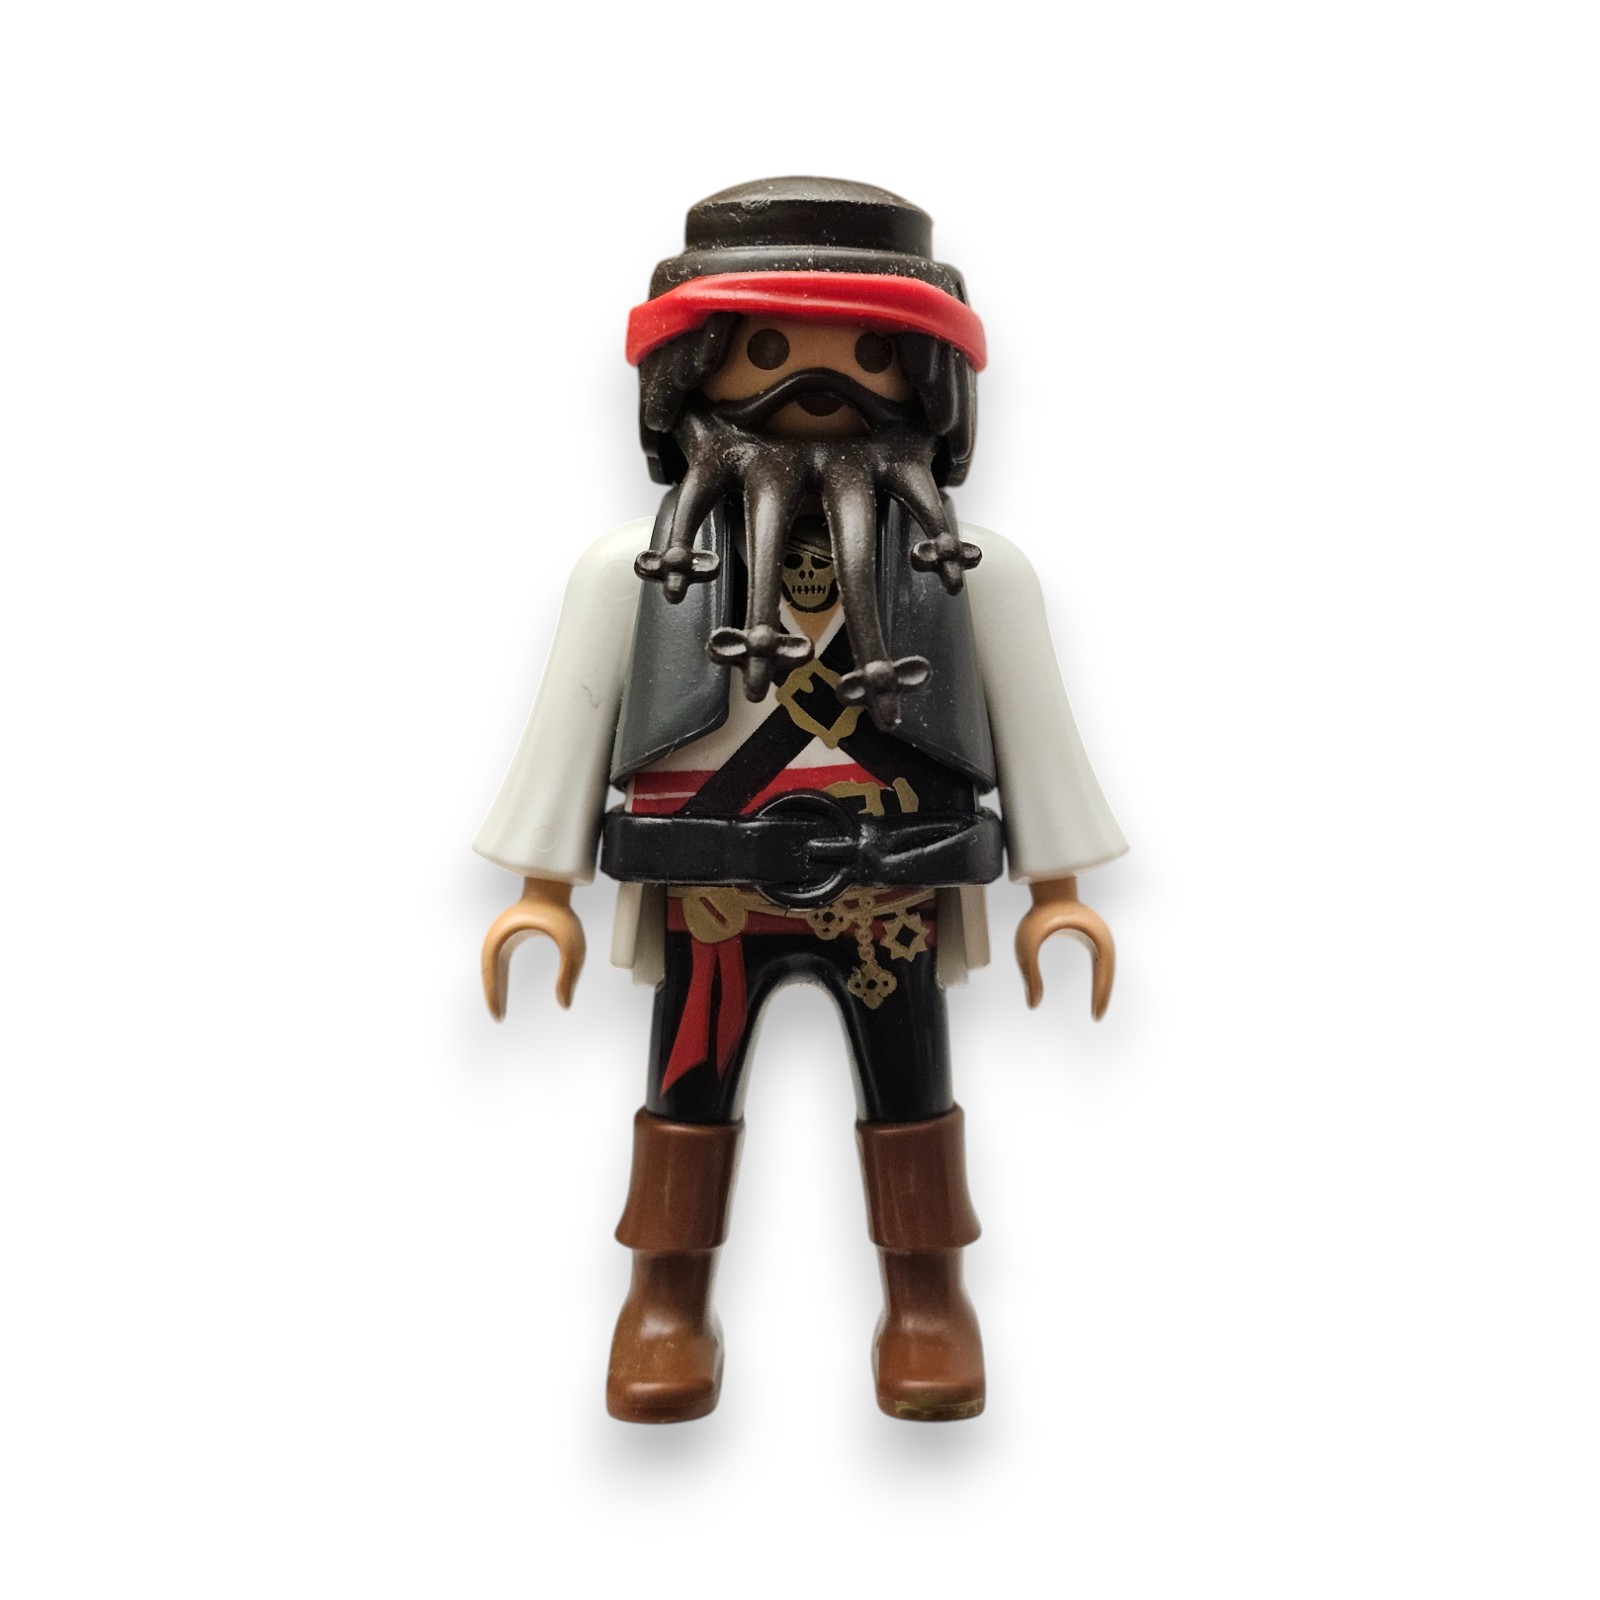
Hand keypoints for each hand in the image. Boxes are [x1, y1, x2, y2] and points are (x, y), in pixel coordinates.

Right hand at [481, 878, 585, 1018]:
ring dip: (494, 989)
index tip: (499, 1016)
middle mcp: (497, 937)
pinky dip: (498, 979)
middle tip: (499, 1018)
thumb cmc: (562, 913)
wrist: (553, 886)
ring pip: (491, 969)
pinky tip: (503, 994)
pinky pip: (498, 963)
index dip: (494, 997)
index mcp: (505, 938)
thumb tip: (565, 1005)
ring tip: (500, 1011)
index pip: (492, 974)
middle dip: (492, 996)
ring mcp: (501, 936)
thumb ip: (569, 975)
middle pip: (488, 973)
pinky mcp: (508, 937)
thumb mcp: (572, 946)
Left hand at [1014, 876, 1114, 1019]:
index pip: (1103, 975)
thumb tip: (1032, 1005)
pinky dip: (1100, 979)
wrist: (1048, 887)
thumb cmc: (1038, 914)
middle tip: (1097, 1018)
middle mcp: (1101, 937)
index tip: (1095, 1016)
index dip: (1100, 996)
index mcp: (1093, 937)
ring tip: (1097, 1010)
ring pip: (1106, 969)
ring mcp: (1098, 936)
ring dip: (1103, 988)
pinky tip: (1095, 994)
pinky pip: (1100, 963)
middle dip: (1103, 996)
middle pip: (1108, 973)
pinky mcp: (1092, 936)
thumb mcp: (1028, 945)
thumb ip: (1029, 974)